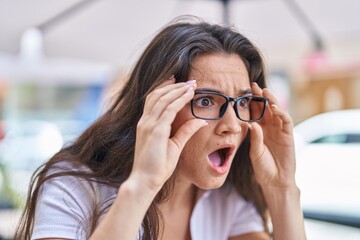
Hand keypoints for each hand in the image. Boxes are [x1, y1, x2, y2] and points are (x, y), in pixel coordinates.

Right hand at [130, 77, 206, 192]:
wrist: (145, 181)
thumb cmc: (157, 167)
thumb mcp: (174, 145)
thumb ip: (185, 131)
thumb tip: (200, 121)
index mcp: (146, 124)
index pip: (154, 99)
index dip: (166, 88)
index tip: (179, 82)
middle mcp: (145, 121)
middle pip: (157, 95)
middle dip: (174, 85)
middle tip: (189, 80)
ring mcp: (148, 125)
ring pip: (163, 99)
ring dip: (178, 89)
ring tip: (191, 84)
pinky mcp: (155, 131)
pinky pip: (169, 110)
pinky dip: (179, 99)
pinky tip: (189, 94)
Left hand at [248, 82, 295, 189]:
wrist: (275, 181)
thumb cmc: (263, 167)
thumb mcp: (255, 152)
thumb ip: (254, 138)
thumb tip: (251, 123)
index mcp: (259, 130)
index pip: (255, 113)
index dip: (251, 102)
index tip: (243, 91)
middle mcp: (269, 128)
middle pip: (266, 108)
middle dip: (261, 97)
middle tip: (254, 85)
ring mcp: (279, 131)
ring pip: (277, 111)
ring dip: (272, 101)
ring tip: (265, 92)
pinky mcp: (289, 136)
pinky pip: (286, 121)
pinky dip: (282, 113)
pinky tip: (276, 108)